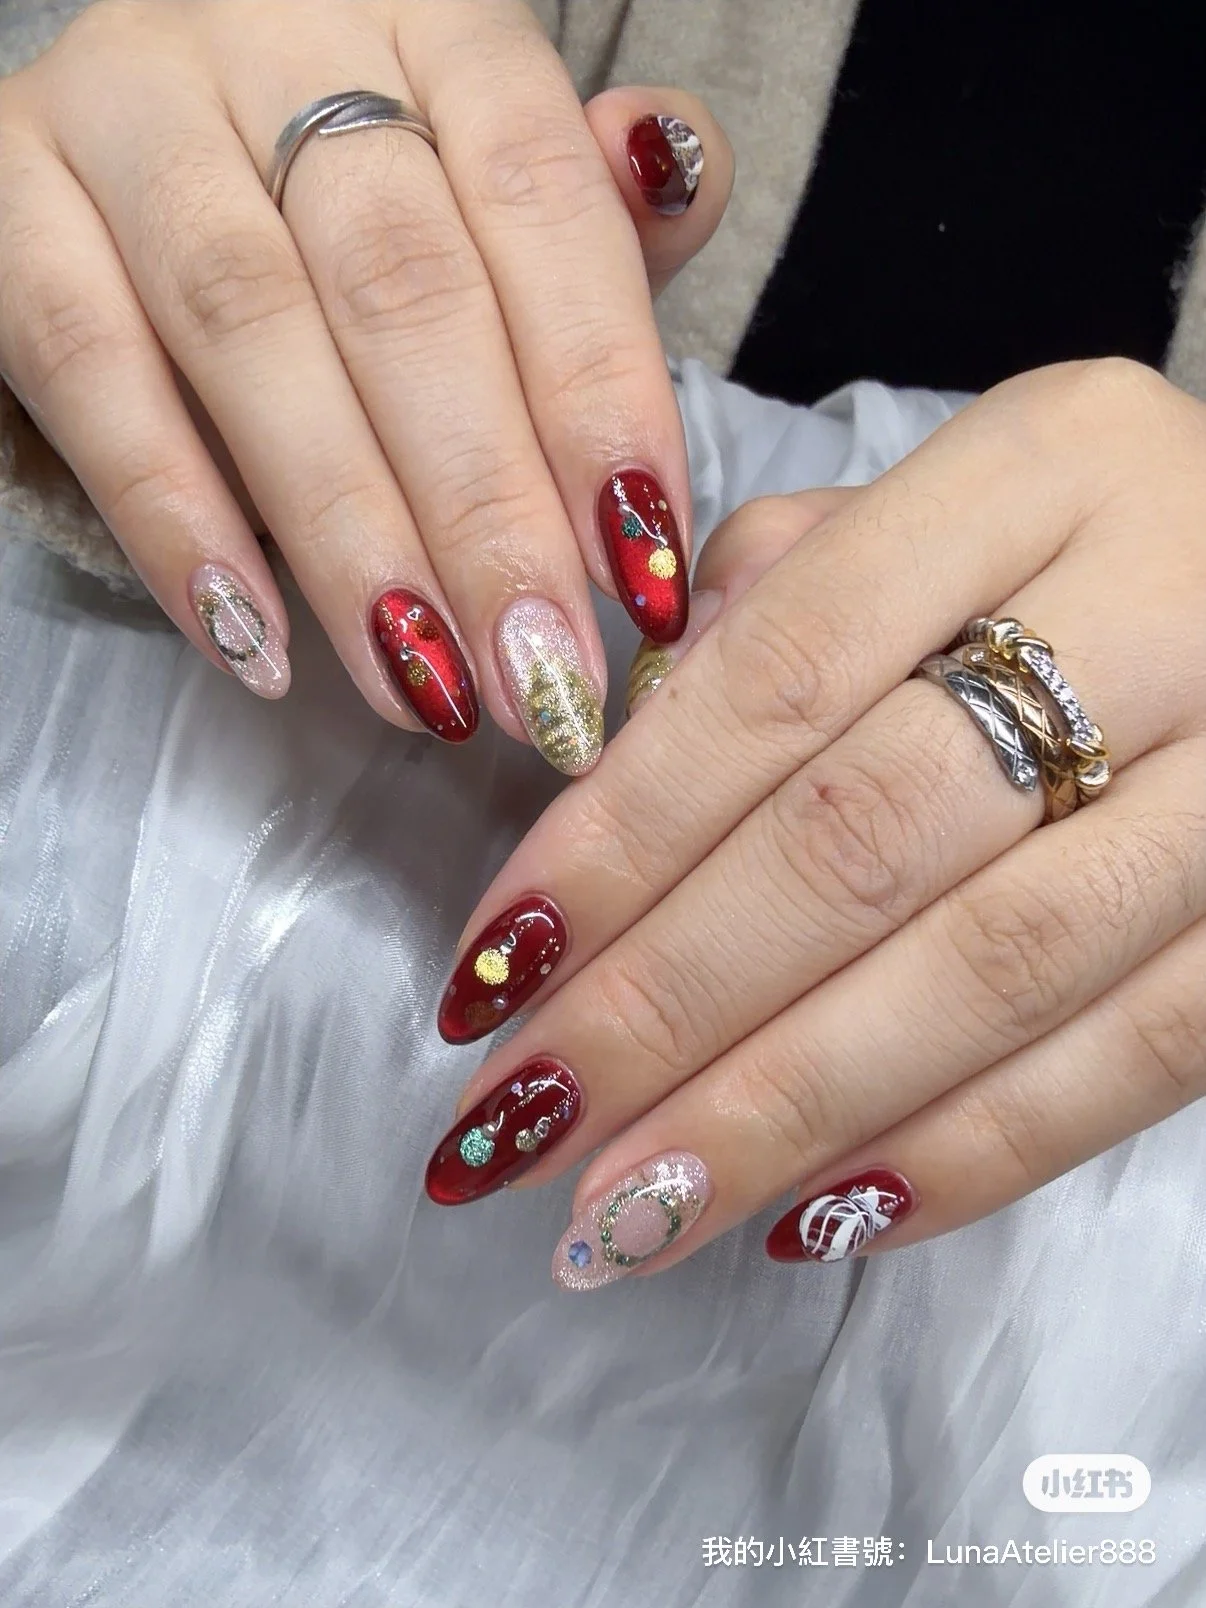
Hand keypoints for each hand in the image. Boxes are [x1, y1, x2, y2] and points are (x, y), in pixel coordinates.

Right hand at [0, 0, 730, 772]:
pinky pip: (94, 377)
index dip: (599, 394)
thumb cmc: (365, 210)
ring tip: (425, 686)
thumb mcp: (497, 199)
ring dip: (349, 535)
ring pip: (251, 329)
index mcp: (435, 23)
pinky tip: (258, 647)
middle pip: (403, 285)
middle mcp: (278, 34)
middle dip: (486, 508)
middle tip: (542, 672)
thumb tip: (677, 169)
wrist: (152, 166)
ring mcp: (130, 110)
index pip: (540, 200)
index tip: (644, 566)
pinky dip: (179, 525)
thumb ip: (590, 212)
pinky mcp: (12, 205)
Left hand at [424, 358, 1205, 1286]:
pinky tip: (821, 1217)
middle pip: (867, 839)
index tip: (490, 973)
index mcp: (1042, 469)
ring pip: (995, 973)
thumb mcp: (936, 510)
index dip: (619, 840)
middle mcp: (1167, 601)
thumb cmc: (1079, 554)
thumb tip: (605, 788)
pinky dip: (972, 1151)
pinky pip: (1141, 1058)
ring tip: (631, 1216)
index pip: (780, 675)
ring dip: (787, 1115)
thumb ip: (773, 610)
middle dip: (669, 1007)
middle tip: (522, 1127)